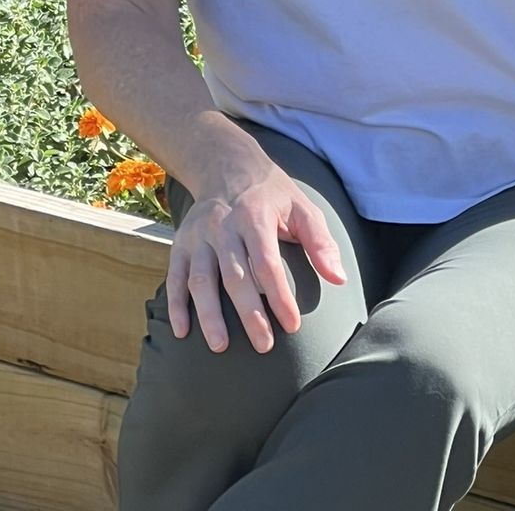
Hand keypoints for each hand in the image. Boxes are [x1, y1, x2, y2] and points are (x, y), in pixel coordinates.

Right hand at [166, 151, 347, 355]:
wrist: (228, 168)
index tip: (292, 326)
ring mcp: (199, 235)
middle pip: (234, 276)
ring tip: (220, 346)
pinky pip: (175, 276)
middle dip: (249, 314)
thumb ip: (321, 242)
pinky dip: (176, 304)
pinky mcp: (181, 243)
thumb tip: (339, 278)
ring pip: (201, 280)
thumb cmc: (272, 196)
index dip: (280, 296)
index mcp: (255, 216)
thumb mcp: (302, 208)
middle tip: (263, 346)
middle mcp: (223, 226)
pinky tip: (182, 331)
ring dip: (209, 315)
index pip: (267, 263)